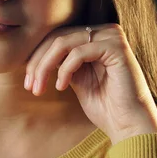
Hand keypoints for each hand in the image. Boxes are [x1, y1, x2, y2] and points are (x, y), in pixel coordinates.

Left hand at [24, 23, 156, 144]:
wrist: (130, 125)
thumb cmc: (104, 106)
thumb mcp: (75, 79)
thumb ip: (61, 63)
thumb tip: (33, 57)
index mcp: (94, 38)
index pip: (56, 39)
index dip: (37, 58)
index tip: (27, 81)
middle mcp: (104, 32)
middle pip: (57, 38)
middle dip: (38, 63)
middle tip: (30, 85)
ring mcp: (111, 37)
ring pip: (63, 43)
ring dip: (45, 66)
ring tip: (39, 87)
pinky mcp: (117, 48)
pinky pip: (79, 52)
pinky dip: (65, 69)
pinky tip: (60, 86)